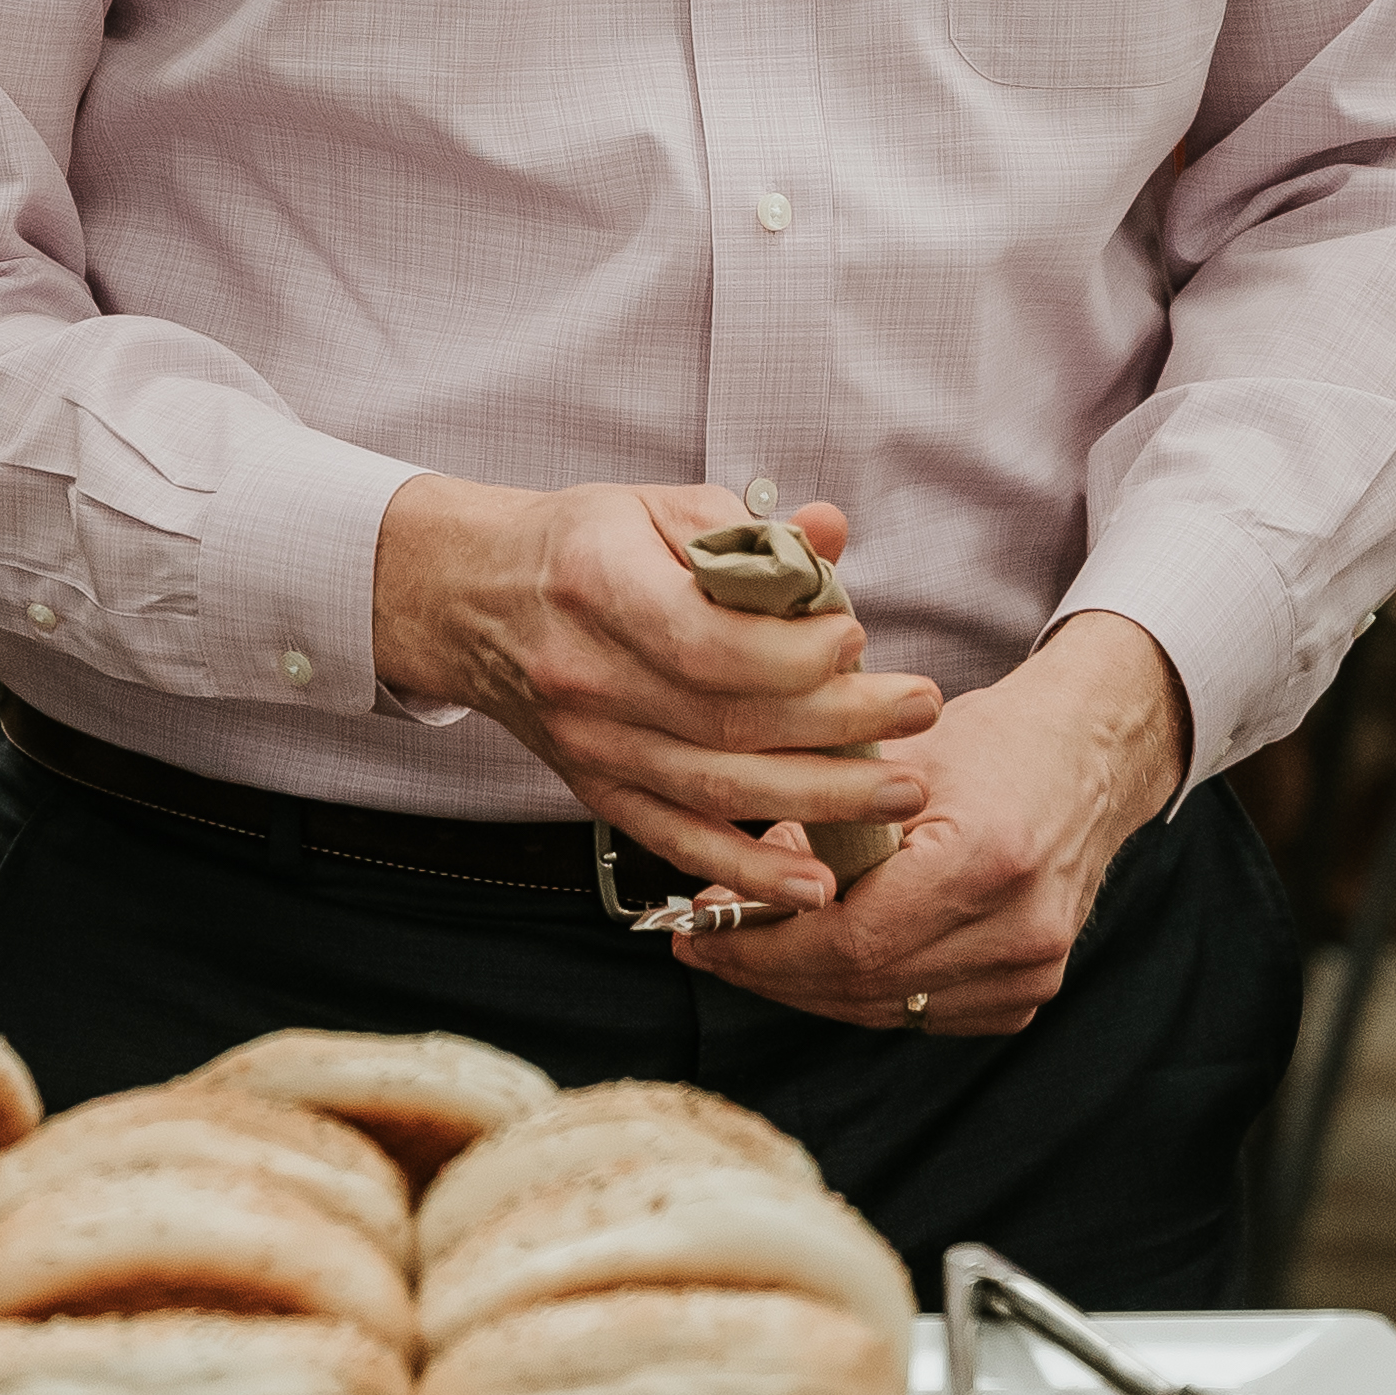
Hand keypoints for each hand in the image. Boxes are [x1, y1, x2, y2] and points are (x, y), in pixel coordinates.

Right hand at [368, 482, 937, 917]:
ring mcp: (591, 745)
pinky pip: (677, 843)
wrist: (474, 601)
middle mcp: (588, 677)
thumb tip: (830, 534)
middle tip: (920, 710)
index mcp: (599, 587)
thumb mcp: (656, 508)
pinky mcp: (597, 790)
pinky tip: (813, 886)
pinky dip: (745, 872)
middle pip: (727, 722)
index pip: (706, 643)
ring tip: (901, 792)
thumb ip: (745, 532)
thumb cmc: (579, 546)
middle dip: (841, 724)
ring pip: (715, 789)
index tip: (857, 641)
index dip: (792, 654)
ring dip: (819, 799)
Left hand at [710, 613, 1186, 1033]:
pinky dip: (860, 992)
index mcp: (988, 860)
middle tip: (705, 945)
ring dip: (806, 988)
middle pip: (863, 985)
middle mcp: (1019, 929)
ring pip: (884, 1009)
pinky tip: (816, 962)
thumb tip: (720, 891)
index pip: (852, 941)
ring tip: (747, 952)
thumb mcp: (890, 761)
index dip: (764, 950)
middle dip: (769, 971)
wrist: (1087, 759)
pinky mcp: (1027, 993)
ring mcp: (1030, 971)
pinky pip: (917, 1014)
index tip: (698, 935)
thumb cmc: (988, 744)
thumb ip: (809, 826)